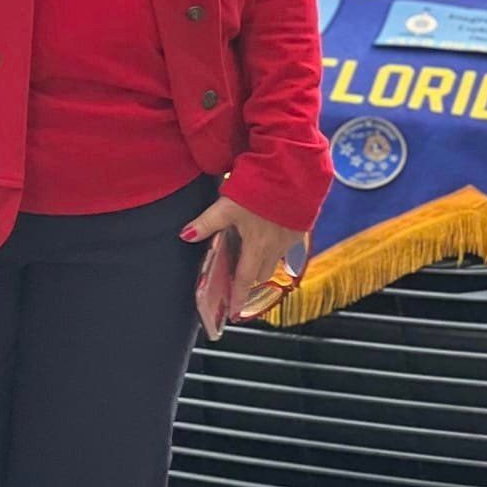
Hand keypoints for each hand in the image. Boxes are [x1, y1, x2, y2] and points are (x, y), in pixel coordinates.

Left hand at [184, 194, 302, 321]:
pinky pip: (287, 247)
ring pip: (275, 261)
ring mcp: (290, 239)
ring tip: (253, 258)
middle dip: (250, 279)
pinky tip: (270, 236)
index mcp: (257, 246)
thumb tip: (186, 235)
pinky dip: (277, 248)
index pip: (244, 279)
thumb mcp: (228, 205)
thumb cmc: (260, 188)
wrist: (295, 175)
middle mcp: (276, 247)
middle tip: (239, 279)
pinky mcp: (300, 229)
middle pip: (261, 273)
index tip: (234, 312)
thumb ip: (207, 222)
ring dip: (264, 263)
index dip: (237, 296)